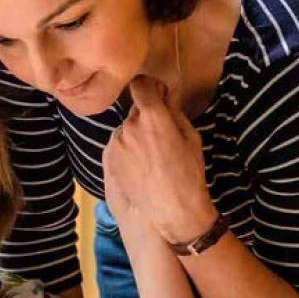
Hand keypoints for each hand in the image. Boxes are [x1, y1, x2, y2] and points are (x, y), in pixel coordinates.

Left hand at [104, 76, 217, 242]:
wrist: (168, 212)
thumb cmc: (187, 175)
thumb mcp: (191, 139)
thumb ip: (175, 112)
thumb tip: (169, 94)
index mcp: (152, 117)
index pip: (141, 85)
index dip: (151, 87)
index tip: (159, 95)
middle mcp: (128, 126)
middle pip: (134, 110)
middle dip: (146, 116)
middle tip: (161, 134)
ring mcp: (114, 143)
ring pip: (125, 129)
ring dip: (135, 134)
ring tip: (151, 157)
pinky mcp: (107, 159)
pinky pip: (117, 146)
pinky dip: (126, 150)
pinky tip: (140, 168)